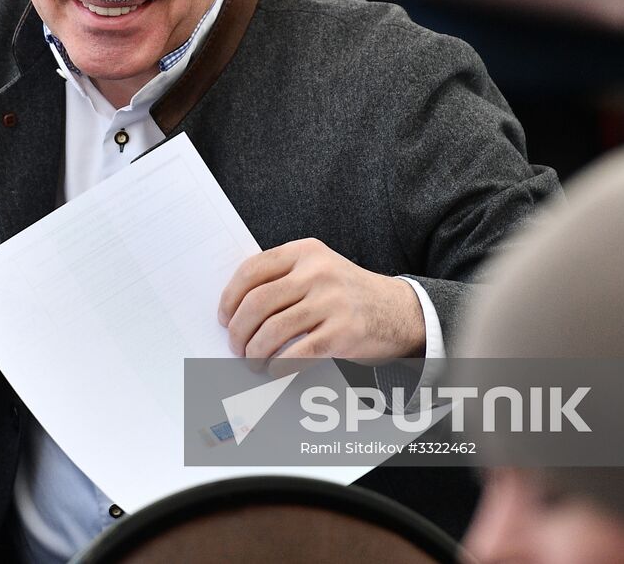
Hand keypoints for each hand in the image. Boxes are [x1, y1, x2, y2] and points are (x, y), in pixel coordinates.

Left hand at [218, 239, 425, 367]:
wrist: (399, 311)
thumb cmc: (346, 294)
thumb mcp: (318, 268)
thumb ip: (282, 278)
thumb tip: (234, 310)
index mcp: (305, 252)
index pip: (252, 270)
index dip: (229, 298)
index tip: (223, 318)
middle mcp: (318, 272)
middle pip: (257, 303)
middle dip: (238, 331)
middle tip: (235, 347)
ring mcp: (331, 302)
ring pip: (273, 331)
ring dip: (254, 353)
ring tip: (253, 362)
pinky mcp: (343, 332)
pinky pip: (296, 354)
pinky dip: (278, 367)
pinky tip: (274, 371)